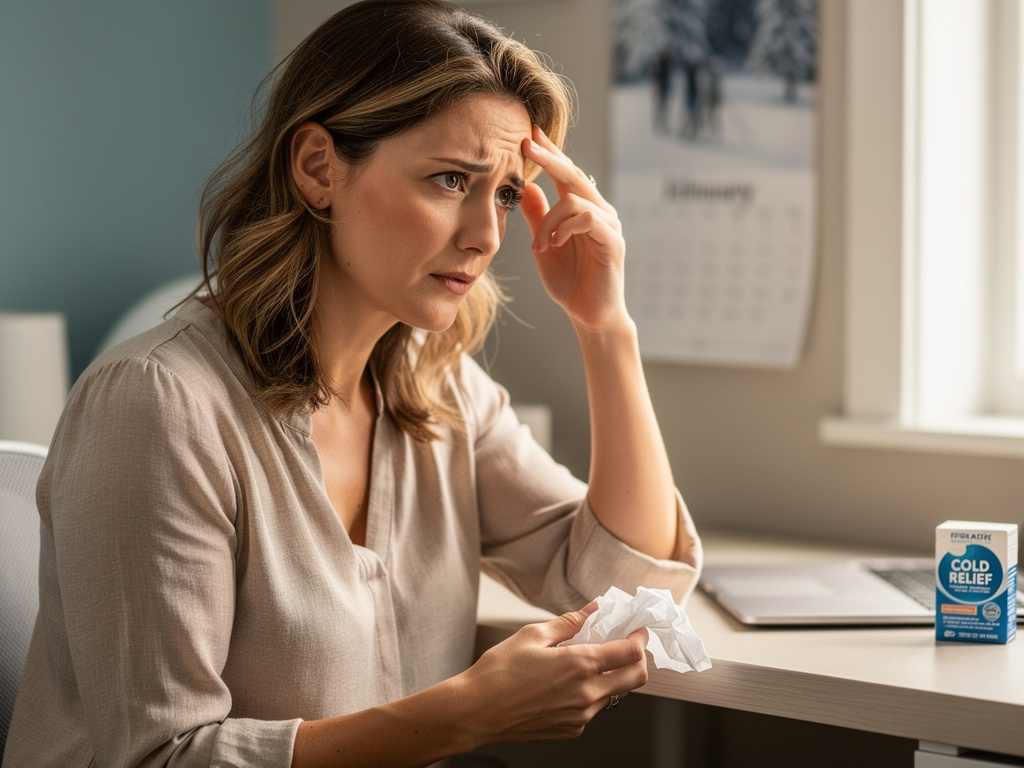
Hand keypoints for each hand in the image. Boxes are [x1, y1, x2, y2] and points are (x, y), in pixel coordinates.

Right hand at [453, 604, 648, 742]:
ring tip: (590, 662)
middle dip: (639, 659)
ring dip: (612, 677)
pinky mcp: (571, 729)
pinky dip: (591, 693)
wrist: (476, 711)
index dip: (639, 638)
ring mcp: (580, 715)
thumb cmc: (498, 673)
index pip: (630, 653)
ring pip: (615, 694)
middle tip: (628, 645)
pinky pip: (593, 709)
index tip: (638, 630)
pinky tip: (569, 683)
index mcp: (579, 665)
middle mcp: (586, 694)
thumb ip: (568, 623)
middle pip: (636, 678)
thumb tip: (591, 610)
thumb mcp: (532, 635)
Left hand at [520, 126, 629, 334]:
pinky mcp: (612, 241)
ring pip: (575, 199)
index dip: (549, 152)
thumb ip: (537, 217)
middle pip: (573, 174)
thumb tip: (525, 187)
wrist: (589, 316)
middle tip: (526, 143)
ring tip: (538, 246)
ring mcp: (608, 225)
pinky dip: (565, 228)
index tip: (529, 132)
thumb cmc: (570, 282)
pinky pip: (588, 219)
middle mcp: (598, 211)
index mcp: (581, 210)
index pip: (565, 173)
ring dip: (549, 221)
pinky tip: (553, 244)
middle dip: (549, 157)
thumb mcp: (544, 246)